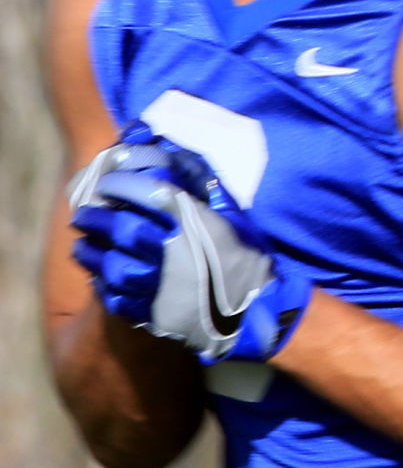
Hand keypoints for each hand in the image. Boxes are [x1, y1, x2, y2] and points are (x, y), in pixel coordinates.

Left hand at [69, 126, 309, 364]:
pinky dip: (102, 286)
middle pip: (123, 229)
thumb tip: (173, 153)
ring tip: (82, 245)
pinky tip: (98, 276)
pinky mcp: (155, 314)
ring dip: (91, 253)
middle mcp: (175, 251)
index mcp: (196, 223)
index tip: (108, 181)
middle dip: (97, 217)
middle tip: (82, 213)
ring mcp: (162, 286)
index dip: (123, 183)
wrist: (255, 307)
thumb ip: (202, 183)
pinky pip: (118, 298)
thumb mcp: (231, 213)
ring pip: (112, 265)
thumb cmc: (245, 254)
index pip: (150, 193)